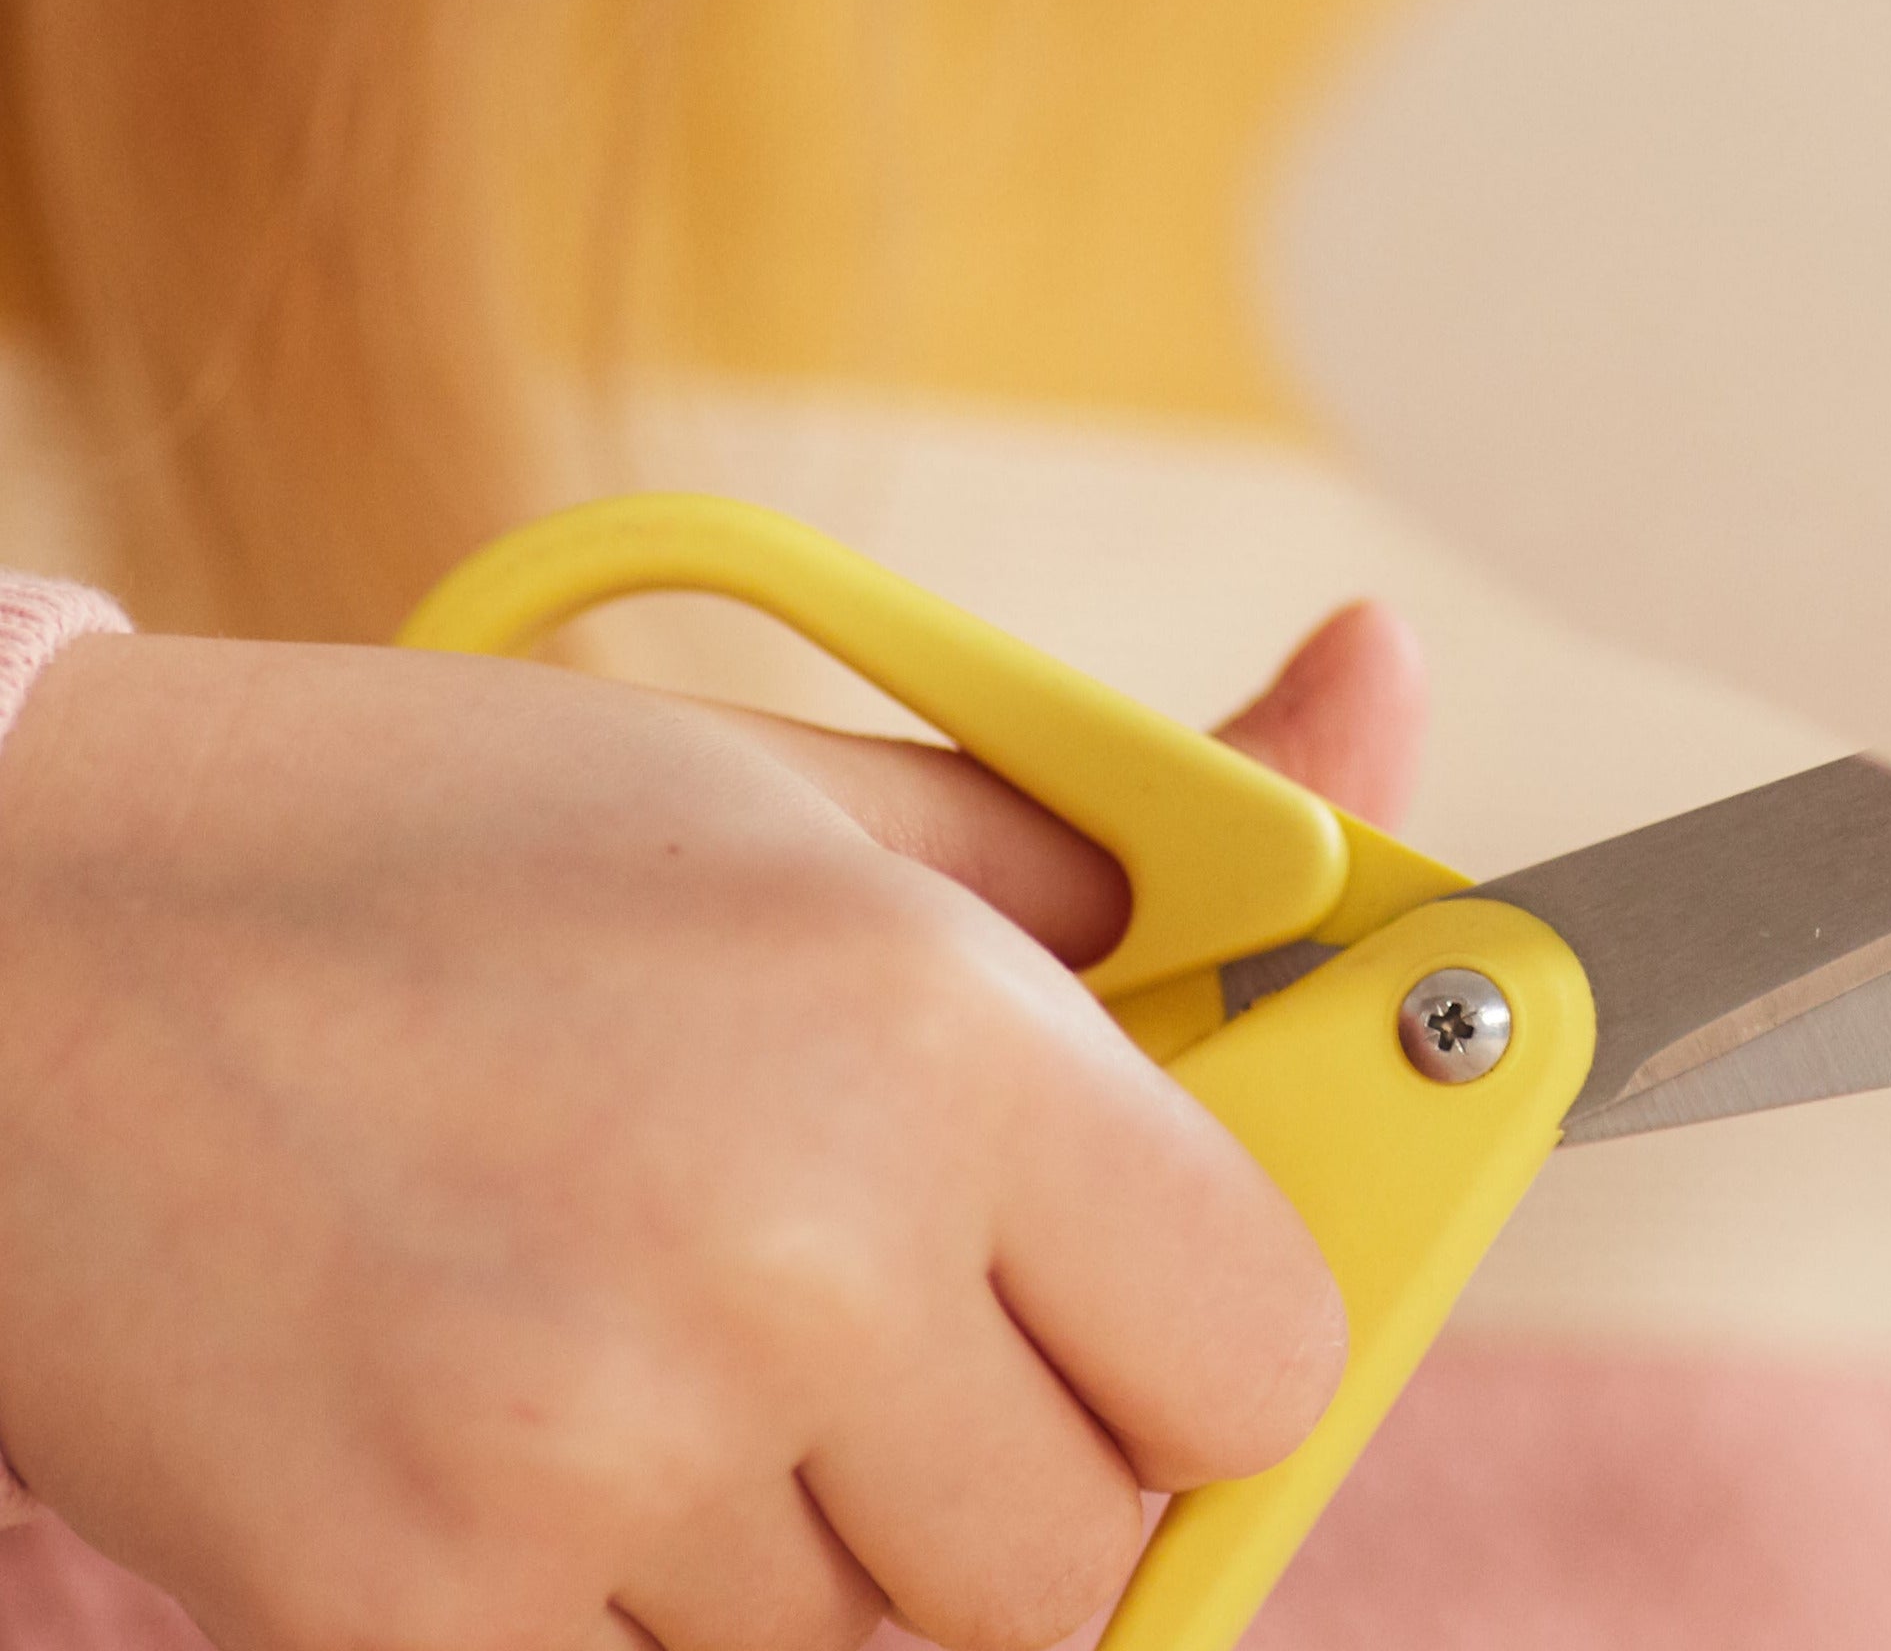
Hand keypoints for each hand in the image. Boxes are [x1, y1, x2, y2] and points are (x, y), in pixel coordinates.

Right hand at [0, 596, 1426, 1650]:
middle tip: (875, 1333)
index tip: (1127, 1305)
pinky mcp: (402, 1603)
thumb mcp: (812, 789)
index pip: (1263, 1360)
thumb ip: (1144, 831)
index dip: (1207, 1345)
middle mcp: (794, 1251)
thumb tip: (1379, 705)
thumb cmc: (426, 839)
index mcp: (934, 1034)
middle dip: (1011, 1467)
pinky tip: (535, 1441)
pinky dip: (624, 1615)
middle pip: (1078, 1550)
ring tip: (666, 1350)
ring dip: (812, 1552)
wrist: (5, 929)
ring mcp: (593, 1453)